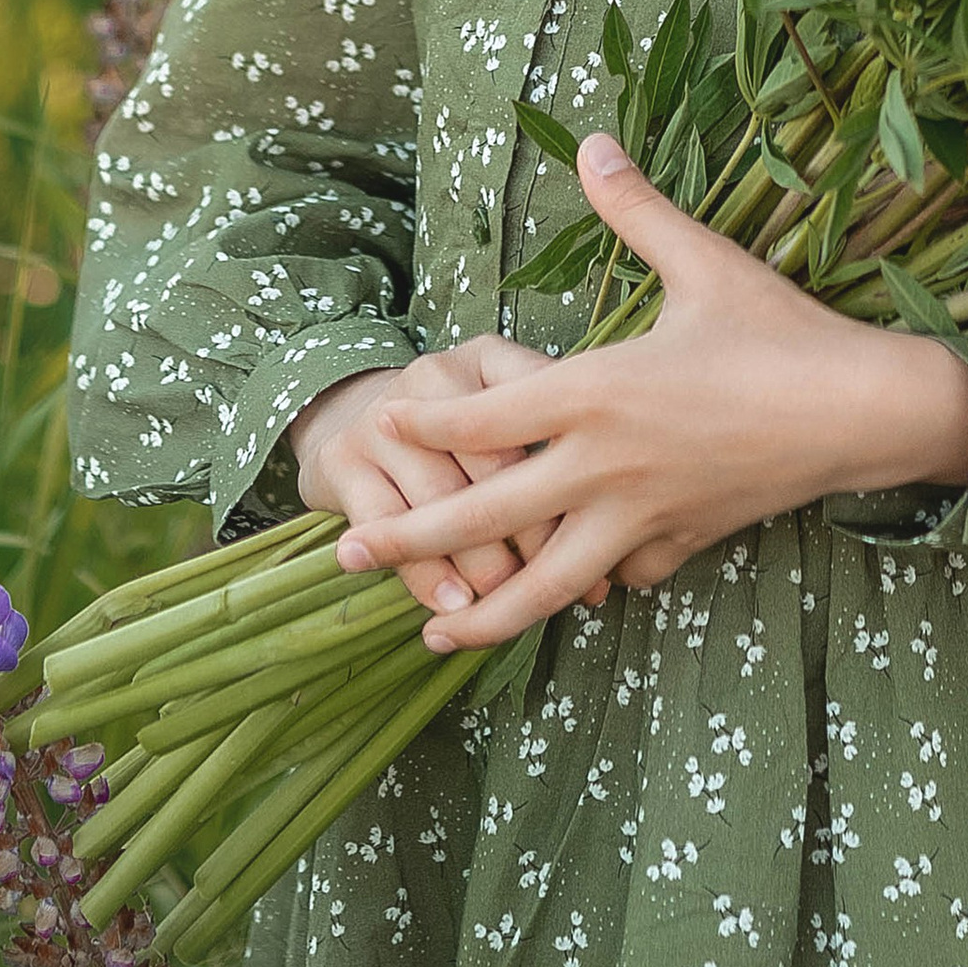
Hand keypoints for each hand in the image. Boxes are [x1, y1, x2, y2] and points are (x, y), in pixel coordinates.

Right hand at [288, 341, 604, 619]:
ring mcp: (381, 418)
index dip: (575, 481)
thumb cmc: (459, 422)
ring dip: (479, 563)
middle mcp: (433, 378)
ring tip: (510, 602)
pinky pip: (387, 524)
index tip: (609, 536)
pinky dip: (424, 573)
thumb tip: (625, 533)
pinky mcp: (342, 460)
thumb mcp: (510, 403)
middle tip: (567, 585)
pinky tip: (453, 606)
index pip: (539, 417)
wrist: (353, 411)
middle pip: (492, 464)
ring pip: (441, 500)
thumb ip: (561, 440)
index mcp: (489, 360)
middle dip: (532, 534)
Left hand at [332, 134, 967, 651]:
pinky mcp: (683, 544)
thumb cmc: (782, 333)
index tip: (378, 422)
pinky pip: (619, 577)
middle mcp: (606, 466)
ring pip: (546, 583)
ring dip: (483, 609)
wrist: (865, 410)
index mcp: (597, 392)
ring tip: (433, 630)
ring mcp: (643, 517)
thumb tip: (590, 141)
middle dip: (410, 537)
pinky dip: (588, 587)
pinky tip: (566, 592)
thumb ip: (635, 209)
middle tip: (346, 554)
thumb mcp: (704, 261)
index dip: (423, 424)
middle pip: (485, 517)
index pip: (481, 419)